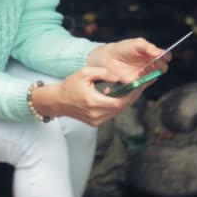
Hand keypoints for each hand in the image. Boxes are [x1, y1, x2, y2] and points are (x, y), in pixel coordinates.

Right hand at [31, 67, 150, 125]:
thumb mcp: (85, 73)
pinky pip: (111, 114)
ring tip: (131, 89)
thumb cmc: (70, 85)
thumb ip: (103, 73)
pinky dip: (116, 105)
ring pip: (117, 112)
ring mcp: (96, 121)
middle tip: (139, 86)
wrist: (57, 101)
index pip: (120, 102)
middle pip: (121, 108)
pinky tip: (118, 96)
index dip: (132, 95)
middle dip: (132, 97)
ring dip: (125, 101)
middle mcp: (96, 114)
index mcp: (93, 102)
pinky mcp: (95, 123)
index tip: (140, 86)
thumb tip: (119, 78)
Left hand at [87, 38, 170, 82]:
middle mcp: (150, 65)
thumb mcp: (137, 43)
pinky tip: (140, 74)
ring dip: (153, 72)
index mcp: (152, 54)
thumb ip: (148, 47)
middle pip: (163, 67)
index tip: (165, 56)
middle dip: (161, 65)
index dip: (167, 56)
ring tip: (145, 67)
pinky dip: (145, 79)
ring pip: (155, 76)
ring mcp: (145, 74)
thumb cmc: (123, 49)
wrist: (108, 58)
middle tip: (155, 62)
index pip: (165, 56)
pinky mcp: (138, 82)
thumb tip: (159, 52)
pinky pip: (146, 83)